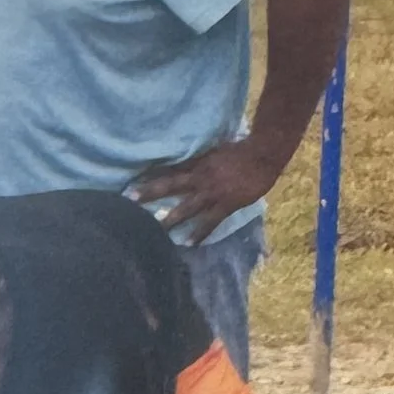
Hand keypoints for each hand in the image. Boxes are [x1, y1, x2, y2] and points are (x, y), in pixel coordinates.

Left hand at [128, 141, 273, 247]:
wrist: (263, 154)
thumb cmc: (241, 150)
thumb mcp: (215, 151)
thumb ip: (199, 160)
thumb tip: (183, 166)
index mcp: (197, 163)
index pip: (169, 169)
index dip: (150, 174)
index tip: (131, 180)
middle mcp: (200, 177)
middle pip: (170, 185)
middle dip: (150, 192)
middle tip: (129, 200)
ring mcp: (213, 191)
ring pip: (187, 207)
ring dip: (170, 218)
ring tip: (154, 229)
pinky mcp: (226, 203)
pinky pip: (210, 221)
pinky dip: (200, 233)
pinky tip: (188, 243)